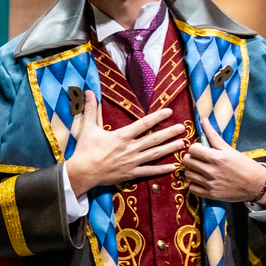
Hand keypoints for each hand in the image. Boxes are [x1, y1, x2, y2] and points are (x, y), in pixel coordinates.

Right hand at [64, 93, 185, 196]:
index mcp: (122, 136)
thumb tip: (88, 92)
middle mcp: (130, 148)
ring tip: (182, 143)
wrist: (82, 172)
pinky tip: (172, 166)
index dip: (157, 117)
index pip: (143, 124)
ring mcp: (132, 162)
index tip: (169, 111)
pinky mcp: (131, 173)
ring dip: (169, 148)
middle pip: (154, 139)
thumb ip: (91, 109)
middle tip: (183, 128)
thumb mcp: (88, 128)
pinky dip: (161, 170)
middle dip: (169, 133)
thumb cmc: (85, 150)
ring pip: (155, 154)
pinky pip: (149, 171)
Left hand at [184, 122, 265, 203]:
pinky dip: (195, 184)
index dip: (195, 148)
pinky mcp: (210, 195)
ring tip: (200, 170)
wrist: (256, 184)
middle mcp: (211, 171)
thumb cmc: (243, 165)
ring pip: (187, 174)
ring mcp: (209, 184)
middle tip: (199, 159)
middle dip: (191, 158)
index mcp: (216, 157)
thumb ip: (213, 136)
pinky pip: (192, 188)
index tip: (201, 150)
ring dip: (192, 171)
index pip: (192, 149)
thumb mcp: (229, 149)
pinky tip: (202, 180)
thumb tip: (203, 120)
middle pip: (187, 161)